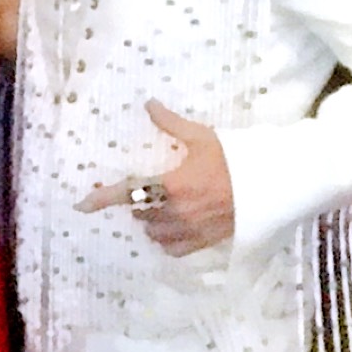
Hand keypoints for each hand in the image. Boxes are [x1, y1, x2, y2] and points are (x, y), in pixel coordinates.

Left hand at [75, 100, 234, 255]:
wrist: (271, 186)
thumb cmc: (235, 160)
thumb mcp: (202, 137)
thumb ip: (171, 124)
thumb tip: (148, 104)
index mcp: (172, 185)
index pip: (127, 194)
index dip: (101, 199)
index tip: (81, 205)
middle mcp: (176, 212)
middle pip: (139, 212)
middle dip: (138, 200)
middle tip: (150, 187)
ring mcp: (190, 230)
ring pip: (153, 232)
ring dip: (151, 219)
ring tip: (162, 205)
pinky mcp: (203, 242)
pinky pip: (172, 248)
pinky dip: (166, 239)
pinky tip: (172, 226)